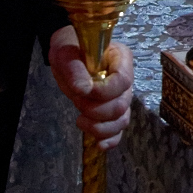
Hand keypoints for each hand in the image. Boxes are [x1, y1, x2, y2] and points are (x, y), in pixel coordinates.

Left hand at [49, 26, 133, 149]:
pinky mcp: (112, 111)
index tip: (82, 91)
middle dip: (97, 111)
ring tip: (80, 121)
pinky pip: (118, 129)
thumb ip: (75, 69)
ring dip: (101, 127)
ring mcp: (121, 96)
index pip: (123, 80)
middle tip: (77, 102)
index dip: (104, 92)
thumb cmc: (70, 47)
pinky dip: (111, 140)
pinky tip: (99, 145)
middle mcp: (125, 79)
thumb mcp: (67, 53)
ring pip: (122, 120)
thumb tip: (82, 89)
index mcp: (120, 58)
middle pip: (121, 104)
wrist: (67, 55)